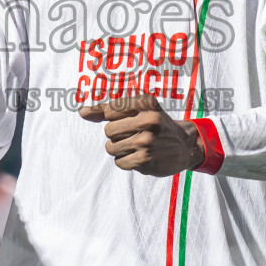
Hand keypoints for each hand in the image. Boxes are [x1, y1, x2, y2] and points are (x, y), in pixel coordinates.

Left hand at [80, 94, 204, 176]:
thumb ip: (107, 110)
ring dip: (120, 149)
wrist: (184, 146)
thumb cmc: (155, 124)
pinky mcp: (145, 161)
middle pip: (108, 130)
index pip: (110, 110)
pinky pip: (119, 162)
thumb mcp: (138, 109)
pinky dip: (125, 161)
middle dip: (116, 134)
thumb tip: (81, 112)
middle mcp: (149, 121)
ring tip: (136, 146)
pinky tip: (139, 156)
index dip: (112, 117)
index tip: (125, 120)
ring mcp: (147, 142)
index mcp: (147, 104)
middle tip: (133, 134)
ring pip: (111, 147)